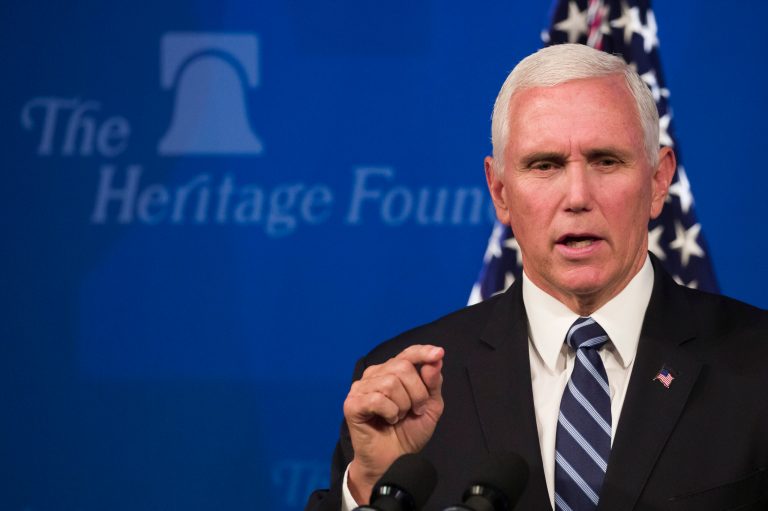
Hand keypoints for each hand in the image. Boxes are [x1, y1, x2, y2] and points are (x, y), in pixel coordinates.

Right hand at [343, 344, 443, 503]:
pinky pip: (377, 399)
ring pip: (390, 383)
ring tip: (399, 417)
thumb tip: (435, 359)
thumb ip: (432, 383)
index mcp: (391, 371)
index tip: (438, 353)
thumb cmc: (408, 433)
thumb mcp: (429, 407)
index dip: (422, 352)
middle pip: (402, 367)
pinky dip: (390, 412)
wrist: (395, 461)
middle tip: (415, 410)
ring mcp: (361, 388)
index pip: (407, 354)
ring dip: (403, 405)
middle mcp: (374, 375)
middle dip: (417, 392)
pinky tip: (388, 421)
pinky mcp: (352, 404)